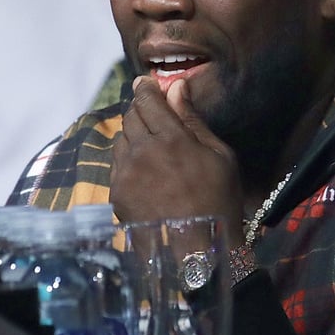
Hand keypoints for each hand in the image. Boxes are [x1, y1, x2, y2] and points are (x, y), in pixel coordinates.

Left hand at [111, 76, 244, 247]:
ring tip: (151, 145)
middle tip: (153, 113)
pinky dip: (127, 158)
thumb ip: (192, 119)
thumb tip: (176, 86)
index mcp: (171, 139)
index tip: (146, 83)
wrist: (198, 251)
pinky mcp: (115, 193)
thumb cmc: (218, 200)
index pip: (147, 100)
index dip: (146, 88)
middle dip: (140, 109)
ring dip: (133, 134)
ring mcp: (125, 174)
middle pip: (131, 116)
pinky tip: (145, 170)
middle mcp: (142, 152)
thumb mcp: (219, 155)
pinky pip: (116, 164)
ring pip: (121, 139)